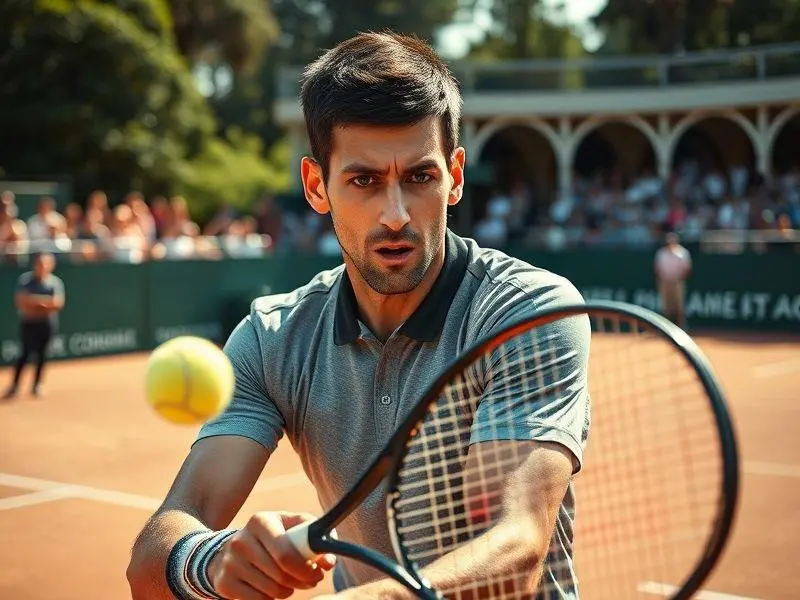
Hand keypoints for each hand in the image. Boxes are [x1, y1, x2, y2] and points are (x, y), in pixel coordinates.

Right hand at [208, 511, 336, 598]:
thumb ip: (314, 537)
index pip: (286, 553)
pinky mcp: (224, 583)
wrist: (234, 548)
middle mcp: (241, 540)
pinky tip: (272, 586)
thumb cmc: (275, 536)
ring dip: (288, 591)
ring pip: (272, 590)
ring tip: (290, 582)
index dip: (307, 569)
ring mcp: (229, 563)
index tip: (318, 574)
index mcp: (260, 521)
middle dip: (301, 581)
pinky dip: (271, 598)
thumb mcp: (293, 527)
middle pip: (281, 575)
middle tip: (310, 581)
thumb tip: (329, 561)